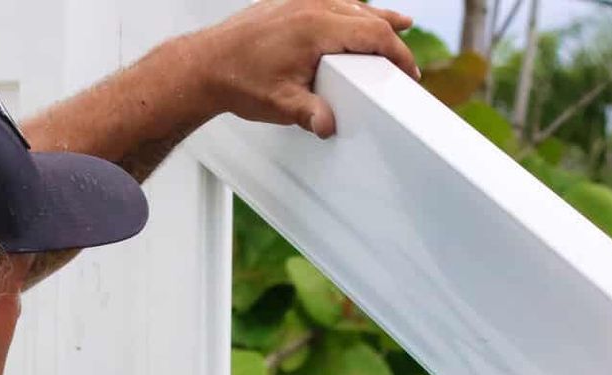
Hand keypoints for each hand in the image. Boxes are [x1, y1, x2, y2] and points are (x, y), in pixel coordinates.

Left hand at [186, 0, 420, 137]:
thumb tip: (329, 125)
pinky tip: (357, 14)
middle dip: (392, 39)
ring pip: (351, 5)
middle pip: (368, 16)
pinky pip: (331, 2)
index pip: (373, 33)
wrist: (203, 65)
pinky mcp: (289, 3)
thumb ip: (310, 114)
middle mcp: (311, 6)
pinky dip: (351, 11)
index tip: (408, 72)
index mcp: (316, 26)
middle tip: (405, 64)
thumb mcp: (280, 104)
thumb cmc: (237, 79)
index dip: (398, 53)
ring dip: (375, 18)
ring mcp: (300, 1)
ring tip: (399, 26)